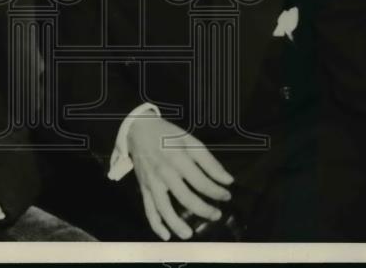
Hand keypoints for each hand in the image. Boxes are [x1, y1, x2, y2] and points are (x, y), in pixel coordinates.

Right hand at [127, 116, 233, 240]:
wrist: (138, 130)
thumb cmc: (168, 135)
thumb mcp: (191, 141)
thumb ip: (209, 162)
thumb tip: (228, 180)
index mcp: (179, 159)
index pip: (201, 181)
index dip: (216, 192)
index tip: (227, 196)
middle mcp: (165, 173)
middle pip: (185, 197)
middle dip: (203, 209)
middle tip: (217, 215)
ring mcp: (153, 182)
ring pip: (164, 207)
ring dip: (176, 223)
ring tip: (189, 234)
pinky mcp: (144, 188)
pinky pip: (149, 209)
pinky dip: (155, 224)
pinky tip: (166, 235)